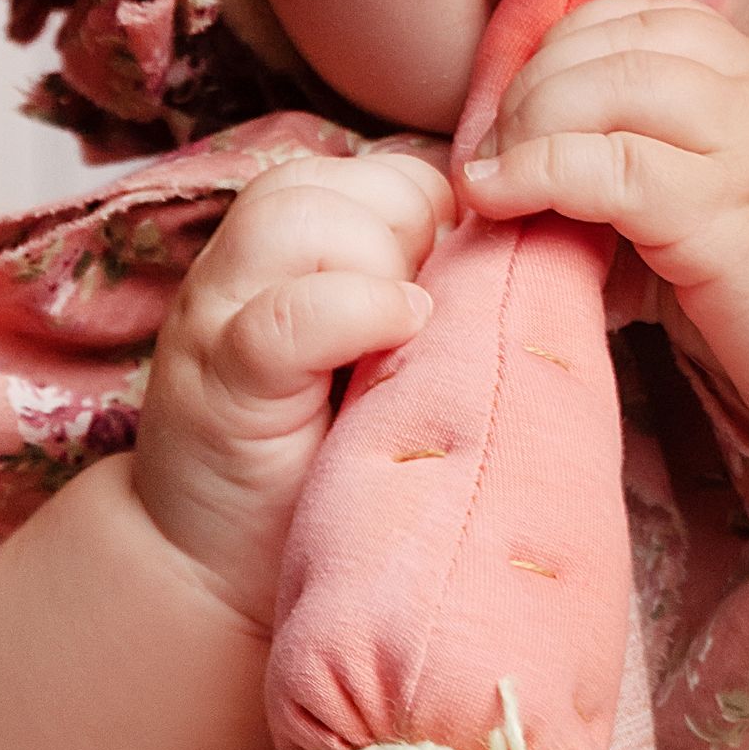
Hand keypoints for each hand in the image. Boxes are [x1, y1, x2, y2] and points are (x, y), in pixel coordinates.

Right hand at [131, 150, 453, 624]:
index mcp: (293, 246)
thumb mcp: (393, 356)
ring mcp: (220, 316)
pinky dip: (355, 313)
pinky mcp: (219, 384)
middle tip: (426, 322)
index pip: (387, 173)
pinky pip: (288, 313)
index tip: (454, 291)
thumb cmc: (333, 460)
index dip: (442, 220)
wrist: (224, 577)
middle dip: (415, 235)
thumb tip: (529, 245)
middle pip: (352, 181)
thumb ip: (433, 291)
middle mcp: (246, 264)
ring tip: (401, 343)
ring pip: (310, 218)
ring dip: (380, 268)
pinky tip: (396, 341)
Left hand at [459, 0, 748, 456]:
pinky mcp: (723, 214)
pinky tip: (501, 199)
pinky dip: (535, 173)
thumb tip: (537, 185)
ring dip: (524, 125)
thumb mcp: (736, 200)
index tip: (516, 112)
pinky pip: (607, 166)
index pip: (635, 17)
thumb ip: (656, 173)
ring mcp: (744, 146)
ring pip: (604, 85)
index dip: (556, 50)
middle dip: (526, 87)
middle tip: (490, 150)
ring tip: (493, 177)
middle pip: (607, 40)